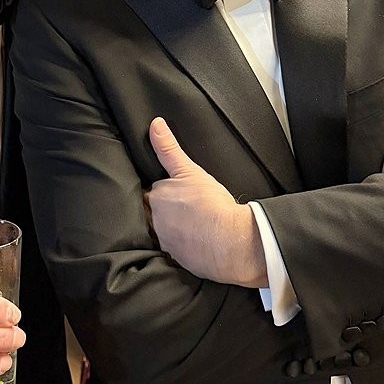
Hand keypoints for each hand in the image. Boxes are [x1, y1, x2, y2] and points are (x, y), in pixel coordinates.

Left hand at [146, 118, 266, 286]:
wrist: (232, 241)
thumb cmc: (213, 205)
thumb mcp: (190, 170)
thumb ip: (169, 148)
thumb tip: (155, 124)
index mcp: (157, 198)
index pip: (152, 194)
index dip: (164, 194)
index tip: (176, 196)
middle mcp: (155, 221)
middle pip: (154, 213)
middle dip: (164, 212)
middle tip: (185, 212)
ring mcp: (165, 242)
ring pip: (163, 232)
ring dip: (172, 230)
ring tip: (190, 227)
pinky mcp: (176, 260)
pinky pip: (174, 251)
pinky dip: (181, 247)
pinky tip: (194, 244)